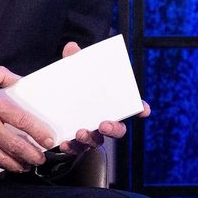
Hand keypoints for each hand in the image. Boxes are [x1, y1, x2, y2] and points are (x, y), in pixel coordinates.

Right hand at [0, 63, 55, 175]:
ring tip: (27, 167)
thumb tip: (21, 80)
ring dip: (17, 165)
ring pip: (0, 158)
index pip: (20, 119)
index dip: (38, 131)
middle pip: (14, 144)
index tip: (49, 140)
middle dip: (32, 155)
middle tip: (42, 159)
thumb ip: (1, 75)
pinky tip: (4, 171)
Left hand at [54, 40, 149, 160]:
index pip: (131, 107)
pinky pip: (76, 150)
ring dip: (90, 139)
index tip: (144, 110)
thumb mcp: (73, 74)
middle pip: (118, 130)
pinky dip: (71, 148)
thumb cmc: (73, 90)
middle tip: (105, 124)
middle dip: (114, 128)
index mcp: (110, 105)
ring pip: (97, 142)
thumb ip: (74, 62)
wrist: (54, 109)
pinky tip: (64, 143)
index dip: (140, 109)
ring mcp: (92, 135)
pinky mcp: (76, 145)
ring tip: (80, 133)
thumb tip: (72, 48)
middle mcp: (105, 122)